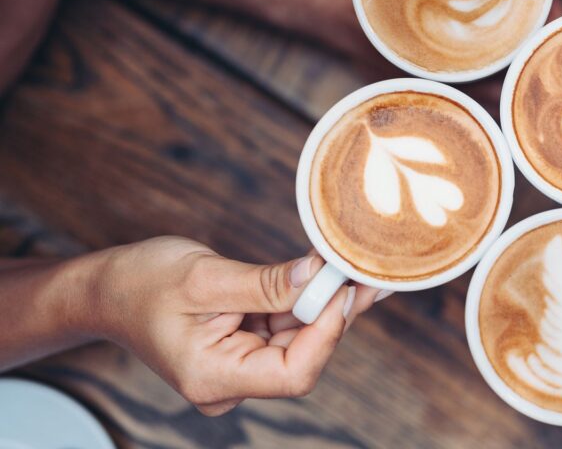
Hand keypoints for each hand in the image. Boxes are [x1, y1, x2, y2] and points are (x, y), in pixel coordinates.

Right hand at [91, 236, 379, 415]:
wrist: (106, 290)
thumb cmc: (141, 283)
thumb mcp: (205, 276)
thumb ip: (266, 283)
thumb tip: (319, 275)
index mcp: (212, 377)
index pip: (294, 373)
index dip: (327, 332)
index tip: (344, 288)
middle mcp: (228, 384)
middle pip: (303, 356)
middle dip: (333, 311)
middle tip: (364, 269)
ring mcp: (237, 370)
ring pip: (298, 340)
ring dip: (324, 303)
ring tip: (353, 267)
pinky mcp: (243, 350)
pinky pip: (285, 329)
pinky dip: (306, 302)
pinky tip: (331, 277)